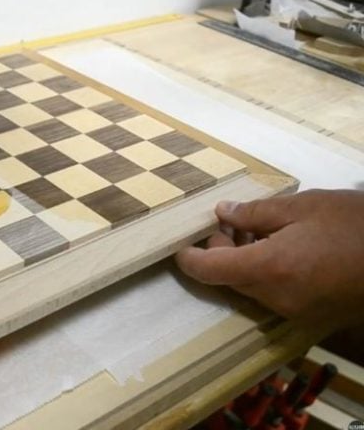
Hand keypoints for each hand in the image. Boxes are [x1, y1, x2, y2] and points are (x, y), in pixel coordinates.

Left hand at [175, 189, 363, 327]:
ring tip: (255, 228)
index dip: (188, 258)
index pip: (209, 270)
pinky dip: (264, 273)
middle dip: (220, 252)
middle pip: (228, 279)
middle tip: (227, 223)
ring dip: (242, 261)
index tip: (178, 245)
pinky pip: (272, 295)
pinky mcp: (310, 316)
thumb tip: (223, 213)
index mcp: (269, 269)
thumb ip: (256, 212)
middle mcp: (275, 298)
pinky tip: (276, 246)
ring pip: (249, 287)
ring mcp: (294, 311)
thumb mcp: (303, 207)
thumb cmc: (354, 224)